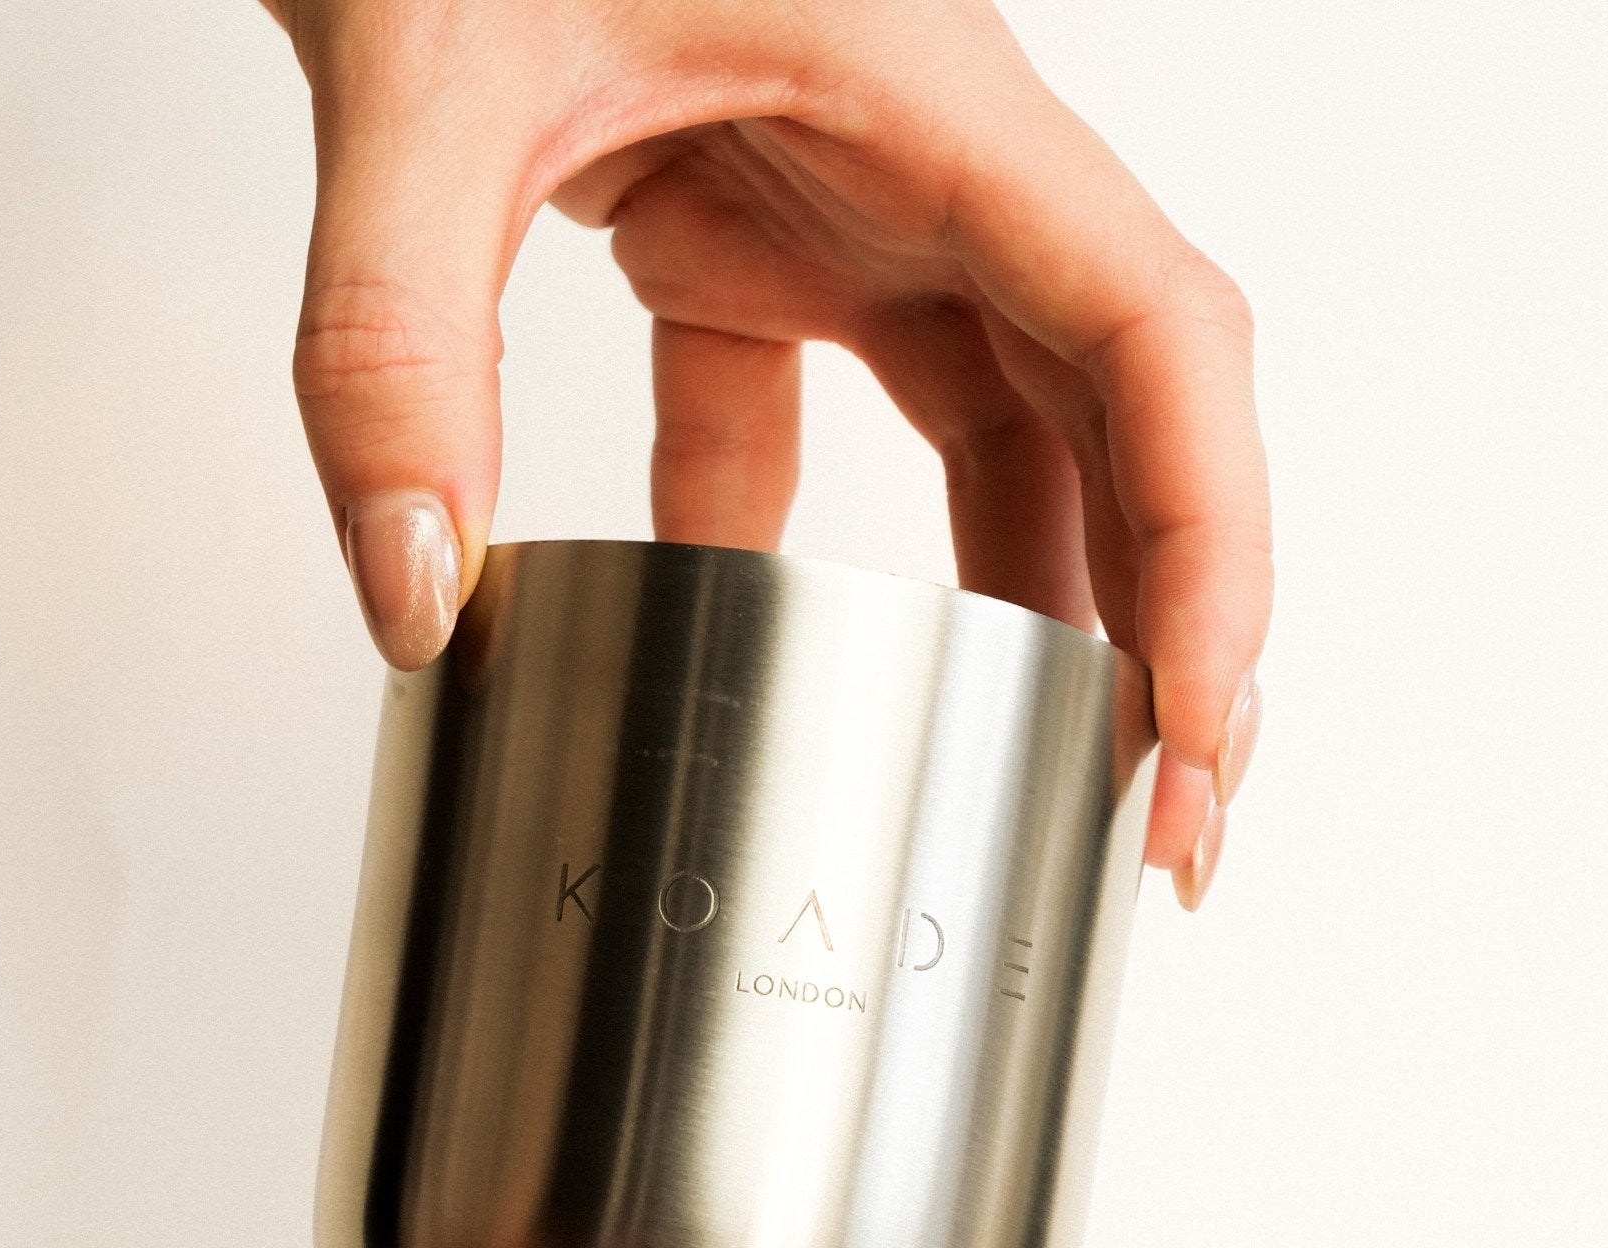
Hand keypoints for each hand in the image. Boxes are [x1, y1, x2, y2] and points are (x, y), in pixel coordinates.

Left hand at [264, 0, 1271, 905]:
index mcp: (928, 95)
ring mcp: (842, 207)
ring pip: (999, 431)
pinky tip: (770, 665)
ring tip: (1036, 769)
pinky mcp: (749, 248)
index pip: (1148, 333)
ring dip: (1029, 604)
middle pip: (1118, 412)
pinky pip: (809, 429)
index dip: (1207, 538)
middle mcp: (922, 161)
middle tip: (1157, 811)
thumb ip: (399, 341)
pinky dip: (796, 556)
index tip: (1192, 720)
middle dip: (1159, 621)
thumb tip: (425, 597)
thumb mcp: (423, 76)